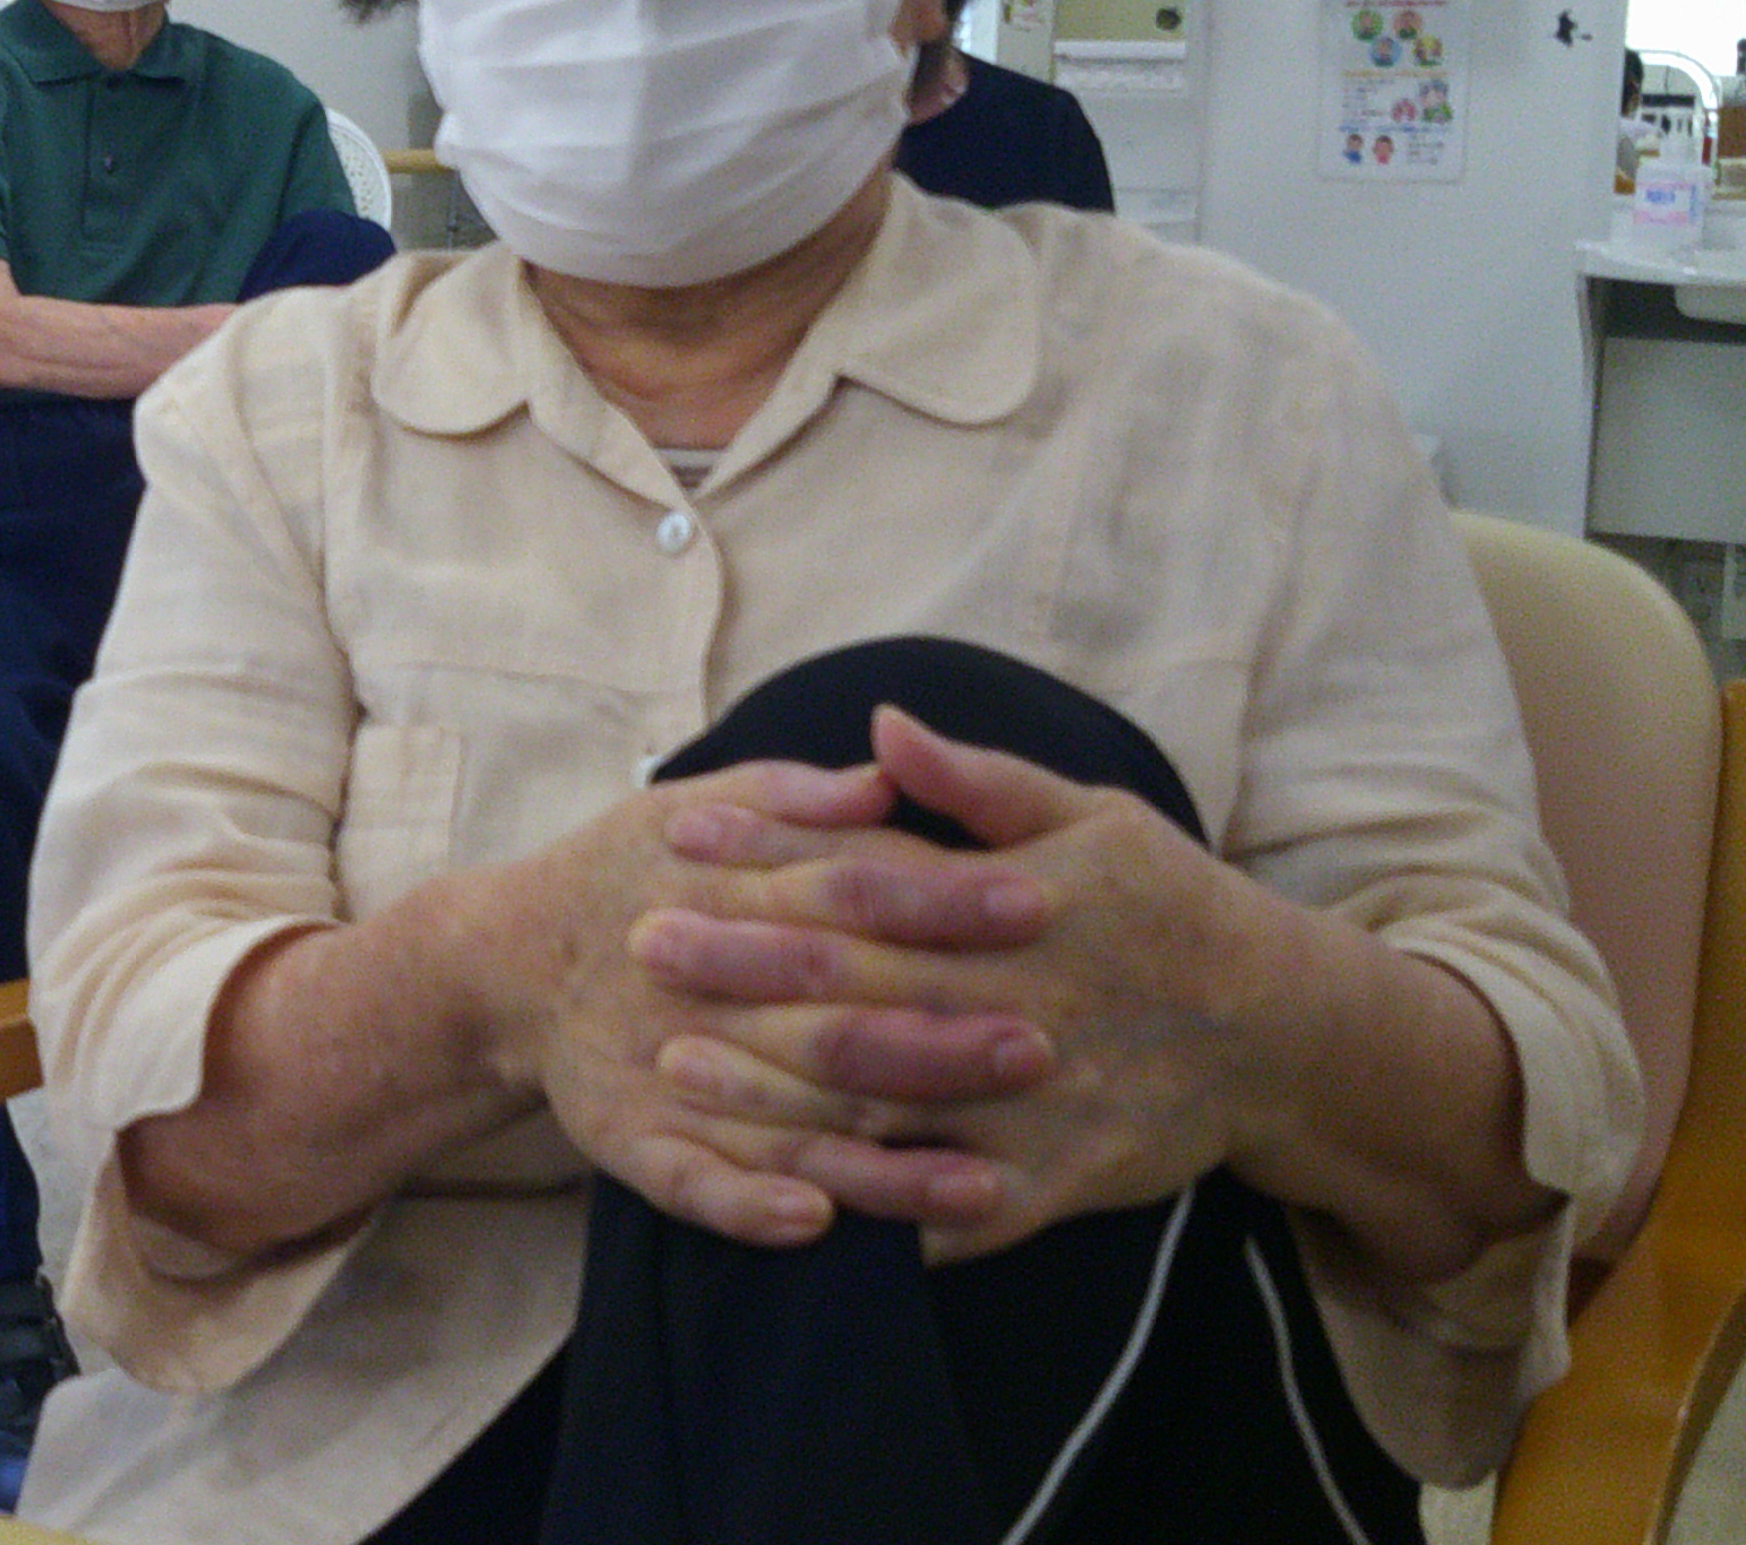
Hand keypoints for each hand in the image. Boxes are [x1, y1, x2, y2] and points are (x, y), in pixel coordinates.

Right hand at [454, 755, 1055, 1249]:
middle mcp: (711, 995)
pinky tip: (822, 1228)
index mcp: (732, 898)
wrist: (518, 959)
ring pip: (786, 1129)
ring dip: (881, 1167)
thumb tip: (887, 775)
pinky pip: (696, 1186)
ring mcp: (674, 1079)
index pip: (854, 895)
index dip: (944, 901)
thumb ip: (794, 797)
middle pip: (835, 1021)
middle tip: (1045, 1049)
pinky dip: (752, 1209)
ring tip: (982, 1190)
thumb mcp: (698, 806)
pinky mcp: (640, 1144)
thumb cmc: (634, 869)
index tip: (1040, 905)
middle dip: (938, 1040)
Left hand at [630, 708, 1264, 1260]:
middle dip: (742, 967)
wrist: (1289, 1036)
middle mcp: (1019, 1002)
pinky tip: (782, 1195)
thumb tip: (880, 723)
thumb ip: (979, 784)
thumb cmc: (1173, 908)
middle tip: (640, 943)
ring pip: (885, 1101)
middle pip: (858, 987)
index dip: (770, 855)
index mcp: (1020, 905)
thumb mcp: (1095, 820)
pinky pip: (947, 1206)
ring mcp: (1034, 1100)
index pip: (871, 875)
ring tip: (673, 1065)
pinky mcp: (1054, 1182)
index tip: (677, 836)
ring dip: (773, 1088)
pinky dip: (868, 1204)